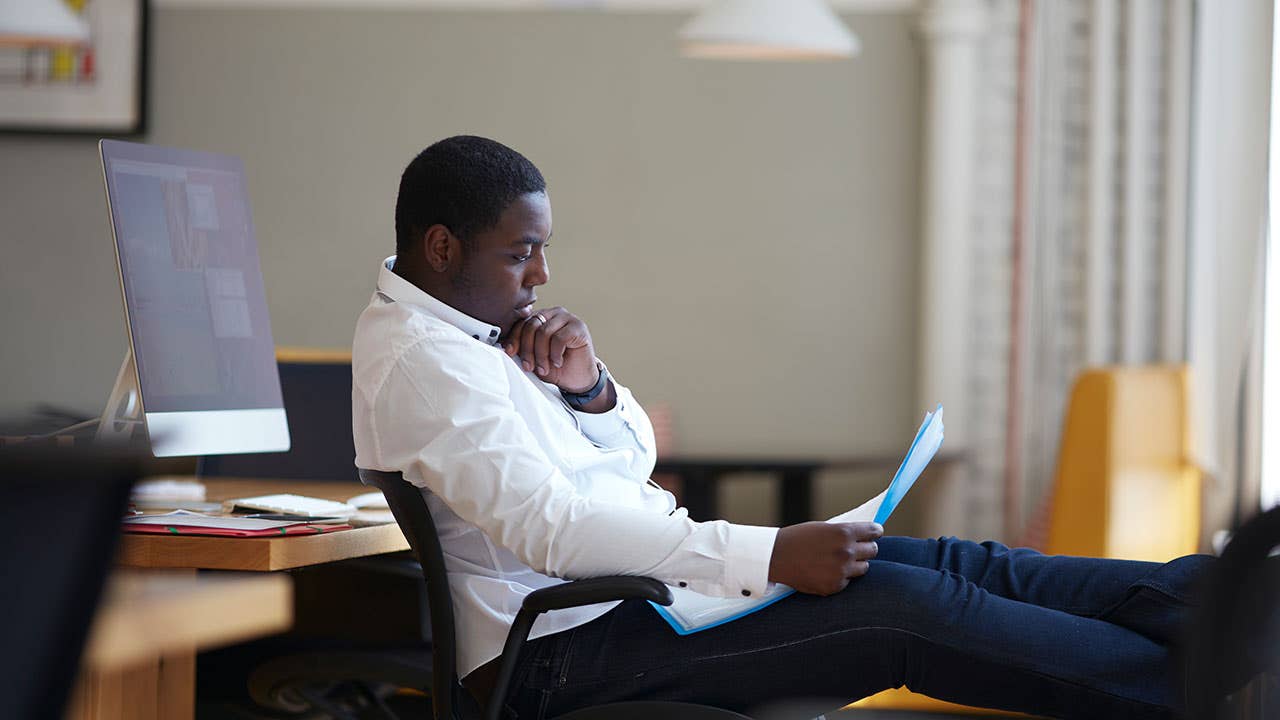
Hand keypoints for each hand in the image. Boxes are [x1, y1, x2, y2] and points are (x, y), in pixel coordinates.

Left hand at [503, 306, 597, 391]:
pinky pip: (559, 338)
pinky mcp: (579, 327)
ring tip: (544, 367)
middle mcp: (554, 314)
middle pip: (531, 325)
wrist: (578, 379)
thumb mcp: (534, 358)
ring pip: (544, 332)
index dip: (514, 338)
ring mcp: (567, 318)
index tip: (510, 352)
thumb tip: (504, 345)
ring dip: (541, 354)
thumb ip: (522, 348)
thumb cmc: (556, 367)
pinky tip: (558, 361)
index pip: (522, 322)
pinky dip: (555, 353)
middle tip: (529, 366)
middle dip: (527, 349)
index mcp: (541, 318)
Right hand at [767, 521, 881, 594]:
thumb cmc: (798, 539)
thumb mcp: (823, 528)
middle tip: (859, 548)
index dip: (876, 532)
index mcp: (843, 532)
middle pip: (873, 551)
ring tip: (840, 561)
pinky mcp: (834, 586)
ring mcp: (841, 571)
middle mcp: (846, 552)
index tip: (876, 533)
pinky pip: (848, 581)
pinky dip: (841, 577)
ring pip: (864, 568)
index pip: (874, 531)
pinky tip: (827, 571)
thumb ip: (844, 533)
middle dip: (867, 548)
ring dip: (856, 564)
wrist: (775, 557)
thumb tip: (865, 537)